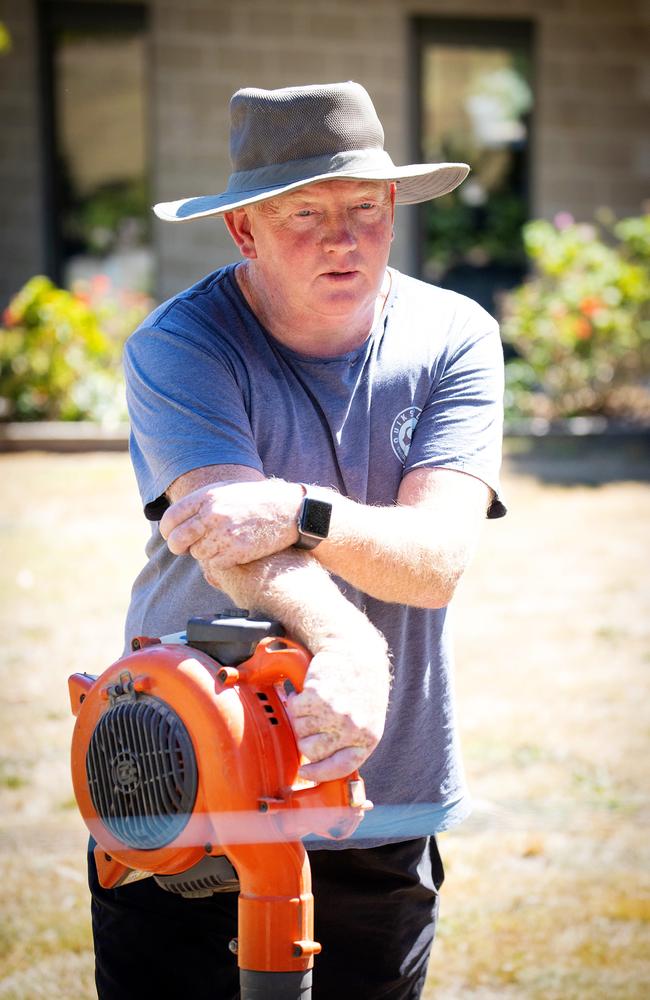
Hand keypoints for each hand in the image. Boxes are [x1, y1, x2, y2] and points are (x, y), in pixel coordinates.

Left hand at [159, 479, 302, 568]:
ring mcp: (223, 535)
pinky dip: (218, 562)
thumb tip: (180, 516)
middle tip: (184, 549)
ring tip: (219, 545)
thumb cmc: (259, 500)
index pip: (171, 518)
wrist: (291, 510)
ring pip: (197, 554)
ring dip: (204, 553)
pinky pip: (214, 565)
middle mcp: (212, 515)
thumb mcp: (228, 490)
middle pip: (178, 540)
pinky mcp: (236, 553)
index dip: (168, 530)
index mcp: (207, 496)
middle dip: (178, 547)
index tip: (171, 535)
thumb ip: (203, 502)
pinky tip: (230, 553)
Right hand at [286, 634, 390, 782]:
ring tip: (317, 703)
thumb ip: (351, 743)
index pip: (338, 768)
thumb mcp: (367, 720)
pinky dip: (296, 701)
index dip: (318, 772)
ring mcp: (333, 713)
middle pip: (311, 751)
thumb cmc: (361, 686)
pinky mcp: (317, 696)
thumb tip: (323, 765)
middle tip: (314, 722)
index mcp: (367, 739)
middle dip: (307, 738)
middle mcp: (351, 729)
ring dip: (302, 717)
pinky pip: (294, 710)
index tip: (305, 772)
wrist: (356, 652)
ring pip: (299, 730)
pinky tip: (310, 692)